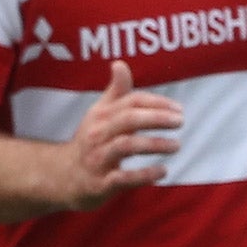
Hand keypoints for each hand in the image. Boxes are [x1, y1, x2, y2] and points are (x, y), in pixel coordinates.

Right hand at [51, 61, 181, 211]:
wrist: (65, 176)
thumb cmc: (92, 141)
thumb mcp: (100, 115)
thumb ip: (116, 93)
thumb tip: (120, 64)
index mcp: (101, 115)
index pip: (130, 101)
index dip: (156, 102)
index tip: (178, 109)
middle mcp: (98, 133)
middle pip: (129, 119)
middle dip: (157, 118)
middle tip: (180, 121)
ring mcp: (99, 158)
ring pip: (127, 145)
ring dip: (154, 144)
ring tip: (176, 145)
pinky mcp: (101, 183)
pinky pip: (124, 178)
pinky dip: (145, 175)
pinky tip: (163, 171)